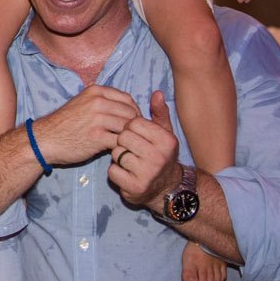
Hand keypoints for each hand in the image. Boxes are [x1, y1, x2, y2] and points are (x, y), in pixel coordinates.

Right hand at [33, 85, 138, 168]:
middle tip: (132, 136)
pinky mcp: (97, 137)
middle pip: (130, 113)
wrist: (44, 139)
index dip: (134, 111)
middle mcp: (98, 102)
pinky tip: (116, 150)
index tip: (132, 122)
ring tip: (125, 143)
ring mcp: (98, 120)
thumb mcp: (82, 103)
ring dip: (129, 137)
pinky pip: (120, 141)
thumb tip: (128, 108)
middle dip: (134, 126)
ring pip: (128, 127)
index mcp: (96, 92)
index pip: (127, 99)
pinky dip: (122, 147)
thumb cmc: (65, 123)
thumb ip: (102, 102)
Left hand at [108, 91, 182, 207]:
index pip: (134, 123)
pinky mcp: (135, 187)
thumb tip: (157, 93)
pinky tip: (126, 173)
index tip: (136, 135)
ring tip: (130, 161)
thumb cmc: (160, 154)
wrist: (165, 188)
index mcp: (166, 140)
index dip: (130, 128)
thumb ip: (160, 113)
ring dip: (119, 157)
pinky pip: (112, 171)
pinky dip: (115, 172)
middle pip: (123, 137)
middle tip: (132, 149)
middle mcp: (159, 157)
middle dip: (123, 142)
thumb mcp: (164, 134)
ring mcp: (148, 173)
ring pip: (116, 154)